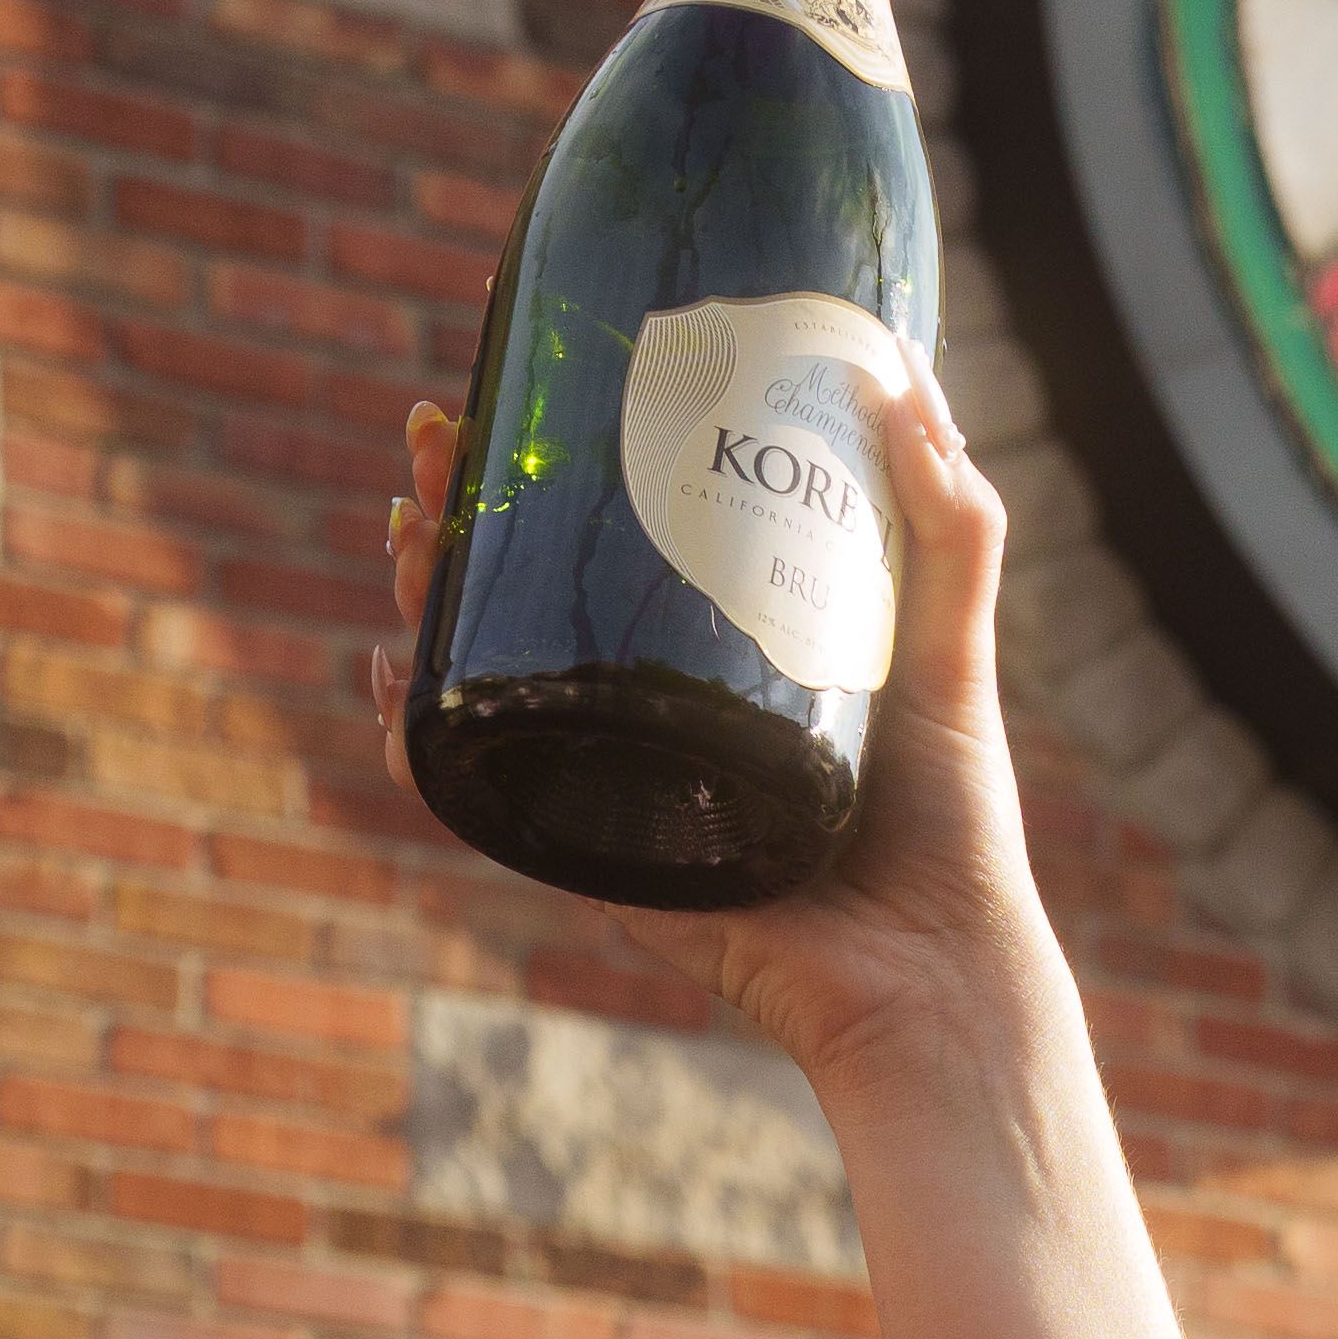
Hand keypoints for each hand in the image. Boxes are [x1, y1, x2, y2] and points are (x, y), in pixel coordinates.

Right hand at [372, 359, 1062, 1104]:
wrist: (938, 977)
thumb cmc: (954, 829)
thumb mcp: (950, 654)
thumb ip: (954, 533)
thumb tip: (908, 383)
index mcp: (715, 646)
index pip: (609, 527)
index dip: (546, 449)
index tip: (516, 361)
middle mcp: (652, 705)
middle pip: (523, 583)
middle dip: (455, 499)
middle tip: (430, 434)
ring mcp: (614, 779)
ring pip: (485, 670)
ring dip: (422, 592)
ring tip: (407, 525)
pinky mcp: (595, 859)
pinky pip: (481, 798)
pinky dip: (419, 741)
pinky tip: (383, 682)